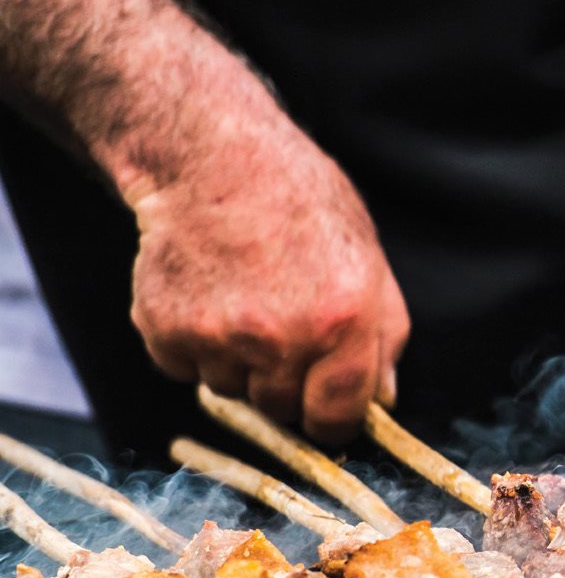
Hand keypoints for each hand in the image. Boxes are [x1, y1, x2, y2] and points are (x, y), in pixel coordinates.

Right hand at [128, 98, 408, 442]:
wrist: (213, 160)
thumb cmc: (302, 205)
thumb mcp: (368, 259)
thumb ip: (384, 336)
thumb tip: (383, 400)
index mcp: (343, 323)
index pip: (337, 418)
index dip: (332, 418)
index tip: (325, 408)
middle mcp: (282, 338)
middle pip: (282, 411)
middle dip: (286, 383)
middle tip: (281, 327)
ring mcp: (220, 338)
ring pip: (232, 392)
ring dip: (238, 362)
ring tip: (244, 299)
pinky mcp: (167, 330)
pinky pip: (185, 370)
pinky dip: (193, 345)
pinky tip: (207, 295)